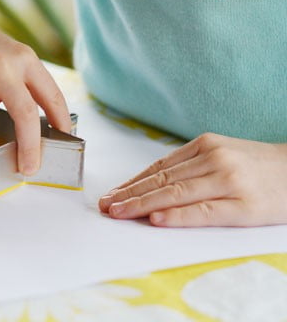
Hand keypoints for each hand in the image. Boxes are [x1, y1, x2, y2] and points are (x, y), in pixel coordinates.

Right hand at [0, 0, 70, 176]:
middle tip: (28, 169)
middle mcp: (2, 68)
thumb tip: (33, 131)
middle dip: (28, 149)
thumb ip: (22, 85)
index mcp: (24, 59)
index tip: (64, 142)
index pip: (52, 96)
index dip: (62, 122)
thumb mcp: (10, 56)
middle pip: (23, 116)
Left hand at [98, 133, 286, 226]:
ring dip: (142, 204)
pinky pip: (203, 211)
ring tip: (119, 213)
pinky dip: (176, 215)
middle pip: (162, 179)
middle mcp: (213, 159)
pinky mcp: (243, 205)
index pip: (159, 166)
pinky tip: (155, 219)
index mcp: (205, 145)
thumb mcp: (222, 155)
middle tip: (106, 206)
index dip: (132, 182)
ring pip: (175, 193)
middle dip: (129, 194)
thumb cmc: (257, 167)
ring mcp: (228, 180)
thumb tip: (150, 185)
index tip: (111, 194)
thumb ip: (190, 166)